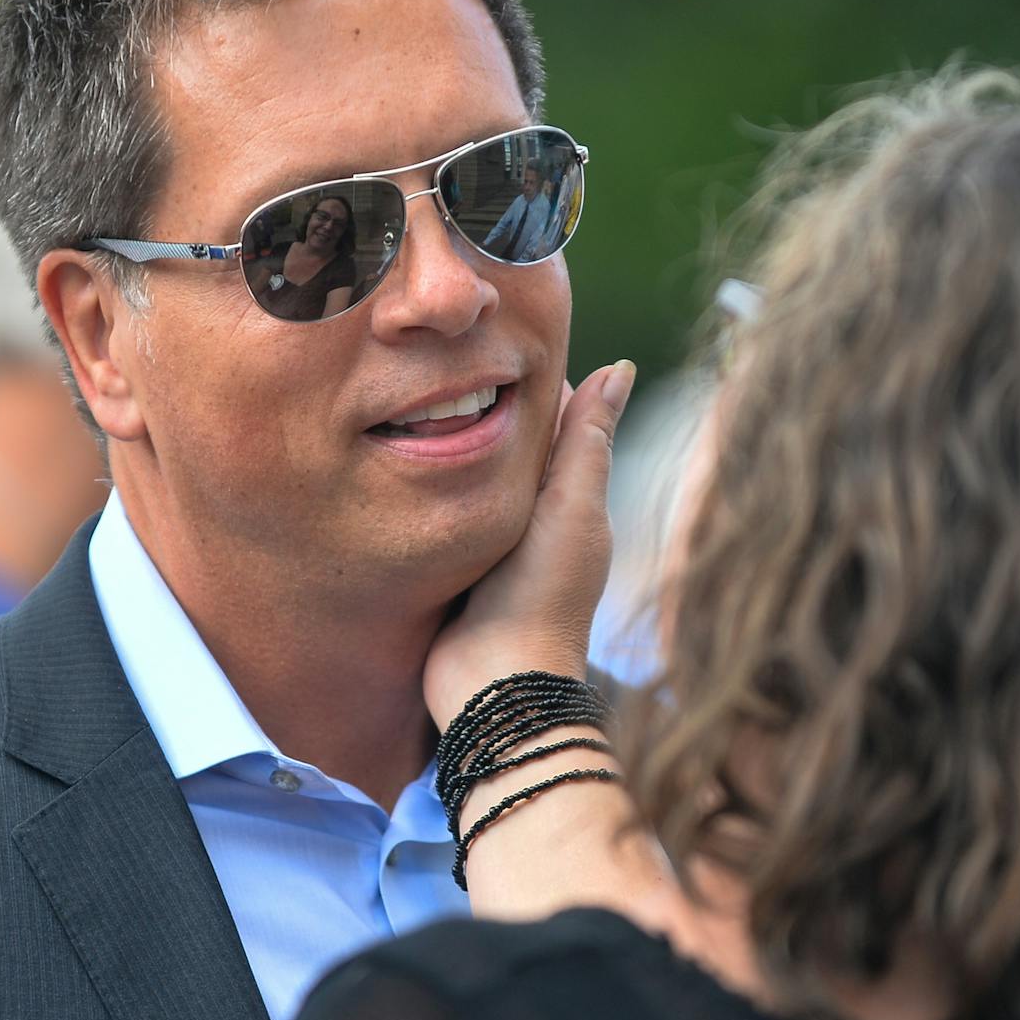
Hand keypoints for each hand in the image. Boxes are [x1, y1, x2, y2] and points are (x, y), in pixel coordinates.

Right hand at [423, 360, 635, 728]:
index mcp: (569, 495)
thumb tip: (623, 366)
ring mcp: (488, 540)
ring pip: (468, 474)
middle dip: (480, 407)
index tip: (496, 336)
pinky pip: (439, 510)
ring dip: (446, 444)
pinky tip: (396, 455)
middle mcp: (531, 514)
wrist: (495, 682)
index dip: (530, 380)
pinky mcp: (450, 561)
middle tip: (438, 357)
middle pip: (506, 444)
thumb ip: (589, 439)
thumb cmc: (544, 592)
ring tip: (408, 393)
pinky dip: (424, 485)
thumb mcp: (573, 506)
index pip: (553, 419)